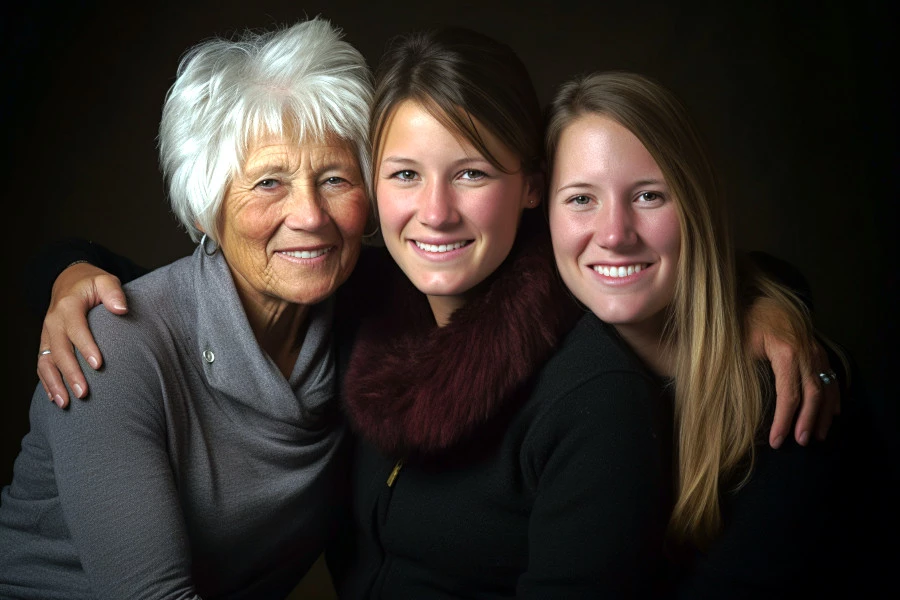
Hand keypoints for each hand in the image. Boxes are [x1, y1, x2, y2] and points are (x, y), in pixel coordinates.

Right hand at [37, 262, 127, 407]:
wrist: (68, 281)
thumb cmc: (91, 284)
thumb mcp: (105, 280)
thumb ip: (113, 292)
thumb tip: (121, 309)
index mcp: (68, 306)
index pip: (76, 329)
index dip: (86, 347)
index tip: (98, 365)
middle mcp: (53, 322)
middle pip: (60, 351)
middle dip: (70, 373)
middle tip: (84, 393)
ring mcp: (47, 335)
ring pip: (46, 362)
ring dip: (54, 384)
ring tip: (66, 403)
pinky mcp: (46, 344)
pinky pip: (42, 365)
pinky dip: (47, 383)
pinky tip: (56, 399)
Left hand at [746, 297, 840, 448]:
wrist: (763, 299)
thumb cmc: (748, 323)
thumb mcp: (741, 345)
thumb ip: (746, 371)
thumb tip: (735, 403)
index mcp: (786, 354)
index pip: (789, 396)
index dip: (783, 421)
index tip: (777, 440)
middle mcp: (807, 354)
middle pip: (812, 395)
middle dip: (807, 422)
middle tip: (801, 442)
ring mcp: (815, 352)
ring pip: (826, 388)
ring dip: (823, 414)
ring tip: (817, 435)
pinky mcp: (818, 351)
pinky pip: (831, 377)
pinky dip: (833, 397)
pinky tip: (831, 414)